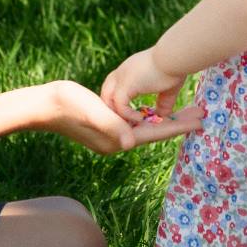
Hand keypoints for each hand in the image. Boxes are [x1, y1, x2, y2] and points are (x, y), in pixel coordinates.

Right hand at [43, 80, 201, 153]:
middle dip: (178, 123)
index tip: (200, 121)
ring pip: (147, 127)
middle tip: (203, 113)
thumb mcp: (92, 112)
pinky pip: (136, 122)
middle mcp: (117, 141)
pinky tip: (158, 109)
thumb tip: (131, 141)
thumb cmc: (67, 105)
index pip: (154, 133)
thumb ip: (112, 126)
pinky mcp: (106, 125)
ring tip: (187, 110)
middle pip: (155, 132)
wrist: (43, 105)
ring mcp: (111, 134)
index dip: (178, 126)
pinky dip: (151, 116)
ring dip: (167, 119)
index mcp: (116, 140)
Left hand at [98, 49, 185, 123]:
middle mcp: (122, 72)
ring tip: (131, 124)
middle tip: (126, 122)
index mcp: (129, 70)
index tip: (129, 113)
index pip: (113, 85)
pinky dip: (128, 115)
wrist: (176, 56)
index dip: (117, 101)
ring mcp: (121, 78)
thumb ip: (163, 102)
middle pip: (105, 92)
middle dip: (113, 109)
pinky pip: (119, 106)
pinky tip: (140, 118)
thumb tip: (164, 116)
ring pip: (108, 100)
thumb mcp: (168, 88)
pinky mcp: (125, 85)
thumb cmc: (175, 68)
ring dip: (118, 114)